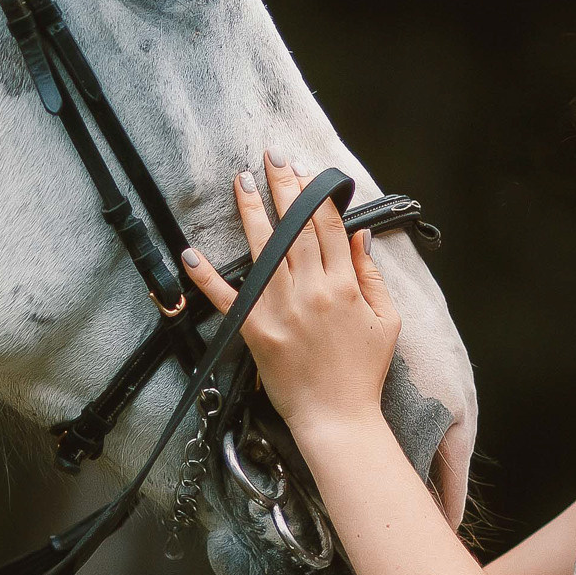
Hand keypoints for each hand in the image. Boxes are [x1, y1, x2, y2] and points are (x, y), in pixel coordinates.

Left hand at [181, 150, 401, 437]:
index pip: (327, 227)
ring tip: (242, 180)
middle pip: (294, 228)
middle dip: (282, 187)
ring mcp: (279, 310)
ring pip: (263, 250)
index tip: (304, 169)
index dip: (316, 194)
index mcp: (344, 287)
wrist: (338, 418)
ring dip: (251, 212)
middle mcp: (310, 292)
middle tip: (271, 156)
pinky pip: (227, 298)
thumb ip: (370, 275)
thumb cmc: (363, 373)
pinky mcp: (255, 331)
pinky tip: (190, 253)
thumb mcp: (385, 320)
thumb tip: (358, 235)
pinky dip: (206, 277)